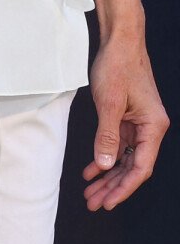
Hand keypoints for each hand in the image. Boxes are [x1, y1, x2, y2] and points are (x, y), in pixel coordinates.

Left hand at [83, 32, 168, 211]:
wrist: (119, 40)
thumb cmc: (118, 66)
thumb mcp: (109, 103)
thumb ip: (107, 136)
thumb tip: (104, 165)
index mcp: (153, 126)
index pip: (141, 166)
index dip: (124, 187)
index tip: (108, 202)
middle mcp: (150, 127)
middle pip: (133, 166)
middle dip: (112, 186)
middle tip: (93, 203)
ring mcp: (139, 123)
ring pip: (124, 158)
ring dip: (107, 175)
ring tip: (90, 192)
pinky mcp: (128, 117)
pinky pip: (118, 145)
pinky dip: (104, 157)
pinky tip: (90, 170)